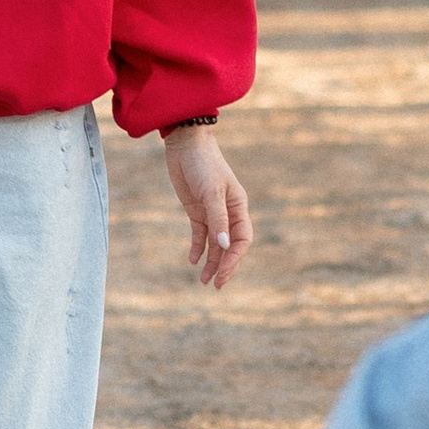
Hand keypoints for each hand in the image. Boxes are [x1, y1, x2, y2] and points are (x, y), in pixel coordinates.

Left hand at [162, 126, 252, 289]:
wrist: (186, 144)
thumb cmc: (203, 165)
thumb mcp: (211, 192)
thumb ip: (217, 219)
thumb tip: (224, 247)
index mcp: (239, 207)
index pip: (242, 239)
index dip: (234, 258)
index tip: (223, 273)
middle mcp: (228, 212)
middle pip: (230, 245)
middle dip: (225, 265)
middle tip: (216, 284)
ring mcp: (212, 212)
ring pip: (215, 243)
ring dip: (211, 261)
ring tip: (204, 280)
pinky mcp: (196, 210)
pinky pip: (200, 235)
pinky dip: (198, 248)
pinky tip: (193, 261)